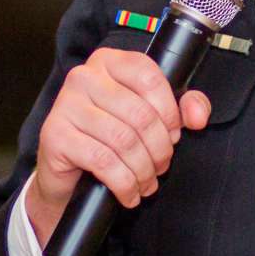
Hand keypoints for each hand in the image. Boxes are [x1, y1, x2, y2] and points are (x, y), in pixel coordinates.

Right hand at [25, 48, 213, 241]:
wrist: (65, 169)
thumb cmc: (107, 137)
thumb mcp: (148, 116)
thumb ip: (182, 108)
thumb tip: (198, 117)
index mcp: (109, 62)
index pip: (149, 77)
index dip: (170, 112)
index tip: (174, 134)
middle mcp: (84, 77)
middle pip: (140, 115)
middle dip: (159, 149)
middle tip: (161, 166)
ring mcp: (66, 105)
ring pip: (124, 141)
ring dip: (143, 171)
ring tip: (146, 182)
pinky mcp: (56, 135)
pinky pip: (104, 162)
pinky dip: (124, 184)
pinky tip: (129, 193)